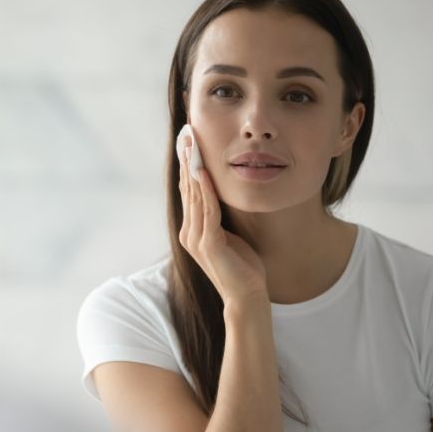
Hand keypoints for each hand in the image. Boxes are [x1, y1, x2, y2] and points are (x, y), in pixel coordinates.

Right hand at [177, 135, 268, 310]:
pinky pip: (207, 211)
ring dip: (193, 168)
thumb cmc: (243, 268)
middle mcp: (188, 233)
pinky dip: (205, 190)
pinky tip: (204, 173)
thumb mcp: (230, 236)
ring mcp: (196, 239)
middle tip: (185, 133)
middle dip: (186, 160)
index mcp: (192, 231)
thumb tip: (222, 196)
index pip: (188, 191)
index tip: (187, 141)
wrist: (247, 298)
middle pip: (186, 189)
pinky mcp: (209, 245)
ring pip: (194, 196)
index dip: (186, 165)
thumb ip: (220, 218)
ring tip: (191, 145)